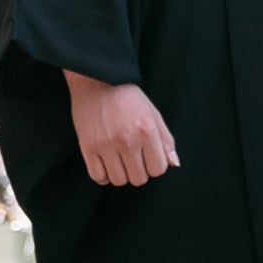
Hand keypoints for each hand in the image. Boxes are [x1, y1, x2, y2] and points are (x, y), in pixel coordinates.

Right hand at [64, 72, 178, 185]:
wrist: (97, 81)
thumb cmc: (128, 97)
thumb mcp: (153, 113)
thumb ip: (166, 140)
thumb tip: (174, 164)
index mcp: (147, 131)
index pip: (158, 169)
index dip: (155, 165)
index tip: (148, 156)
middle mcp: (127, 140)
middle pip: (139, 179)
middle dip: (139, 171)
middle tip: (133, 158)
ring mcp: (106, 145)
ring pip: (119, 180)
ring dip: (121, 173)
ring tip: (119, 159)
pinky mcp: (88, 147)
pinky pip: (98, 177)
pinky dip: (103, 175)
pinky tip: (106, 163)